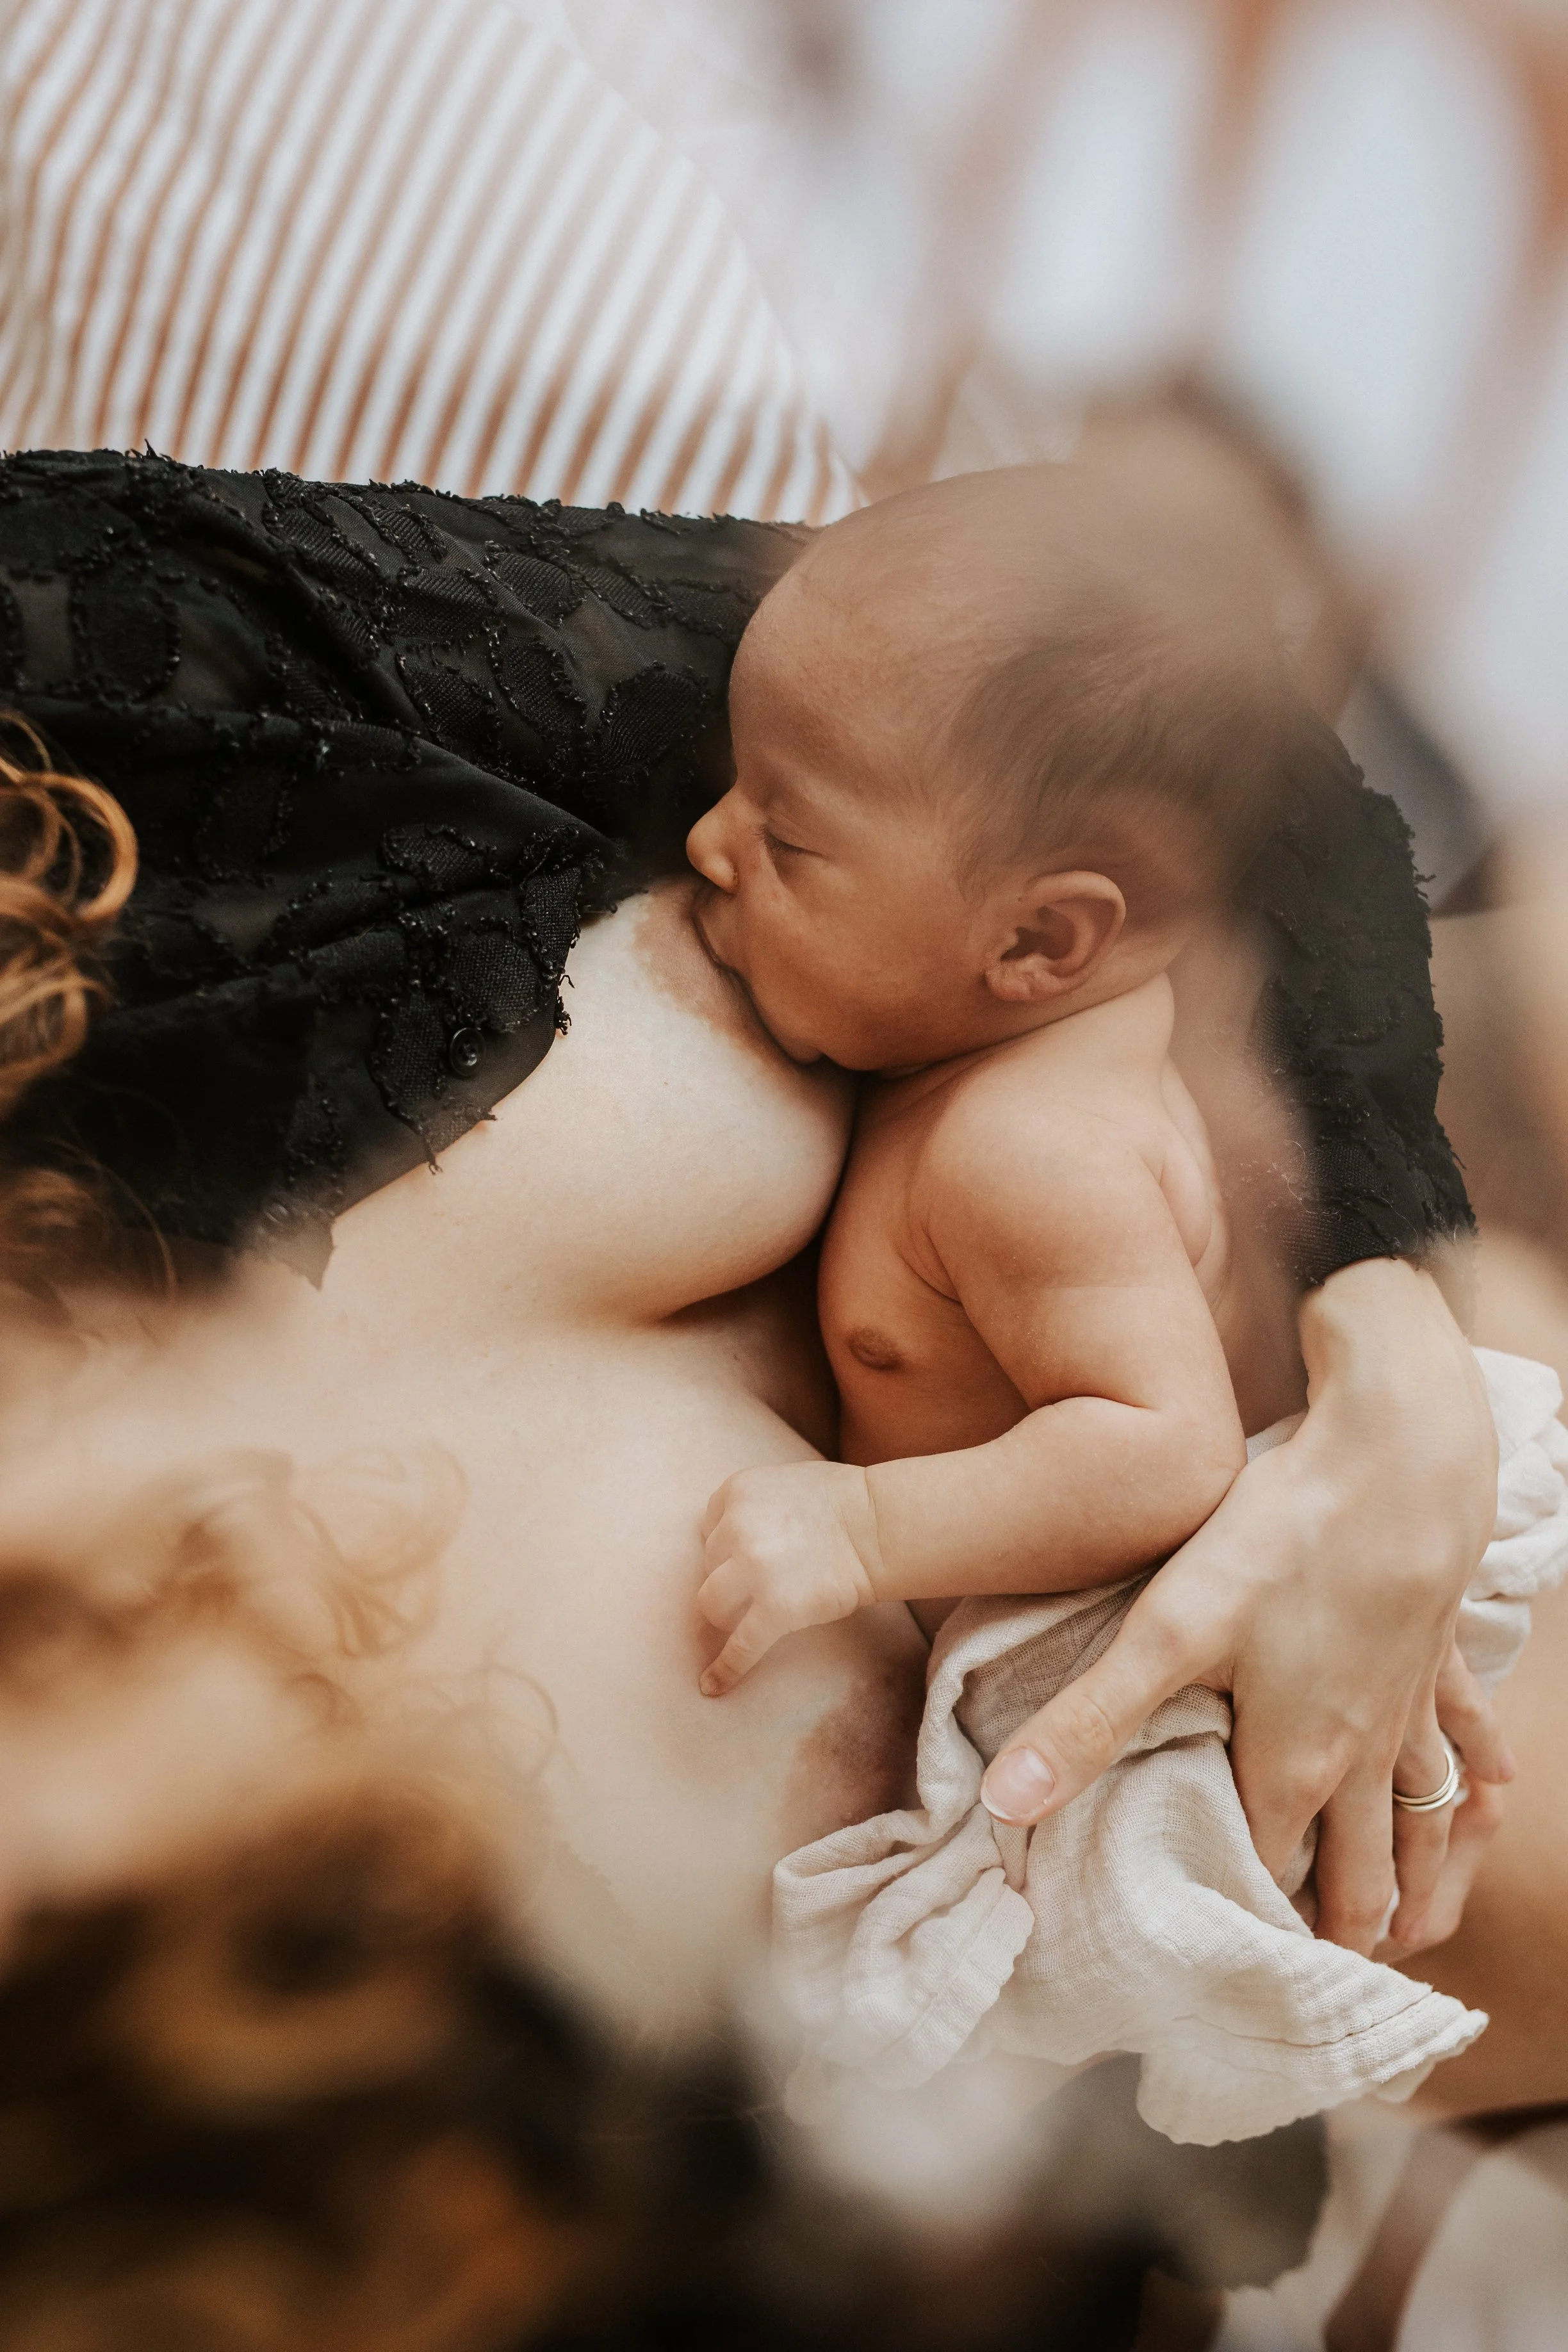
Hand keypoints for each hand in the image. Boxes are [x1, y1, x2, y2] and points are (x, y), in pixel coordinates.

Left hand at [697, 1460, 881, 1694]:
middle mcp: (737, 1527)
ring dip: (727, 1612)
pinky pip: (739, 1646)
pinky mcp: (776, 1608)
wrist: (879, 1526)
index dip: (728, 1546)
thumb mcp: (780, 1484)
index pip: (709, 1530)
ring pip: (710, 1604)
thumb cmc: (840, 1504)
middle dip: (732, 1576)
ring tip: (753, 1615)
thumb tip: (723, 1541)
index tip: (749, 1554)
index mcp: (737, 1492)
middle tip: (769, 1578)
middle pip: (708, 1566)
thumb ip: (749, 1507)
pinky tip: (712, 1686)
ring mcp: (754, 1569)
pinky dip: (724, 1669)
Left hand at [980, 1261, 1507, 1951]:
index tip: (1223, 1966)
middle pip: (1360, 1879)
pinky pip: (1473, 1738)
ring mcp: (1410, 1711)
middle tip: (1317, 1981)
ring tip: (1411, 1937)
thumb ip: (1089, 1720)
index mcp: (1294, 1769)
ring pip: (1427, 1829)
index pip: (1269, 1880)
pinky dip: (1480, 1780)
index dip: (1243, 1925)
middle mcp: (1363, 1759)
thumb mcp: (1168, 1629)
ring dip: (1421, 1888)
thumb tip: (1004, 1805)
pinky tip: (1494, 1794)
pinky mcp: (1441, 1658)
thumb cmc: (1280, 1542)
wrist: (1397, 1460)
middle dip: (1341, 1934)